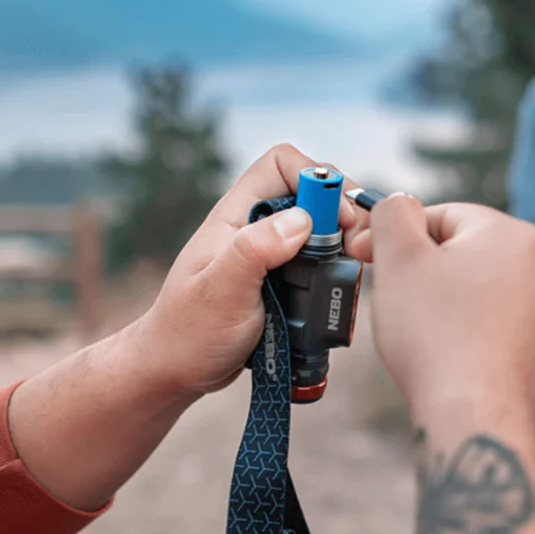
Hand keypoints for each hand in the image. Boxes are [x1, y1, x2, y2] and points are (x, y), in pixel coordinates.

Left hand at [123, 144, 368, 397]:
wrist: (177, 370)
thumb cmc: (188, 331)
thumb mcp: (220, 290)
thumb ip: (255, 250)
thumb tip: (302, 220)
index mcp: (237, 215)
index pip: (283, 163)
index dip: (317, 179)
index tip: (337, 219)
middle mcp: (256, 226)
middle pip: (312, 193)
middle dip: (342, 211)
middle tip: (357, 248)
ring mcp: (270, 253)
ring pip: (321, 227)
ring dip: (343, 243)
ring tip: (353, 269)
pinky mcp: (282, 279)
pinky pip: (320, 260)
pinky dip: (336, 269)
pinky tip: (340, 290)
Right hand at [367, 195, 534, 424]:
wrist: (475, 418)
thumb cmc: (436, 337)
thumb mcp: (400, 257)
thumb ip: (393, 213)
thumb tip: (397, 204)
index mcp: (510, 234)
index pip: (440, 214)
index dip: (397, 236)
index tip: (368, 258)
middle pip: (459, 251)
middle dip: (420, 270)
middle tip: (392, 297)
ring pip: (472, 289)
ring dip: (439, 301)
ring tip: (417, 331)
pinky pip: (488, 325)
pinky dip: (461, 332)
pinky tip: (442, 354)